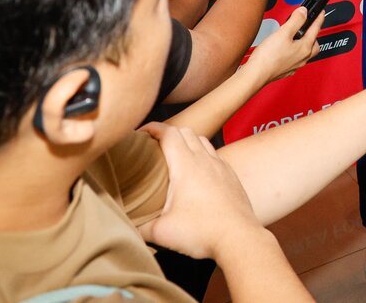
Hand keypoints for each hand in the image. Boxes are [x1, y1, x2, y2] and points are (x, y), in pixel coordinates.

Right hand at [137, 123, 266, 259]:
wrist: (239, 238)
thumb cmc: (202, 232)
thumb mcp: (161, 232)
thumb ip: (139, 226)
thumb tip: (125, 226)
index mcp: (187, 165)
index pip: (169, 133)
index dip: (153, 128)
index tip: (140, 133)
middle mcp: (205, 160)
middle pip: (186, 132)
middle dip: (168, 133)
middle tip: (153, 145)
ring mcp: (221, 166)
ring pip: (203, 141)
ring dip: (187, 142)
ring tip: (174, 156)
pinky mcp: (231, 176)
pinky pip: (215, 156)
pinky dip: (202, 155)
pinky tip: (197, 172)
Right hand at [246, 7, 321, 83]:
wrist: (257, 73)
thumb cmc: (269, 57)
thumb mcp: (283, 33)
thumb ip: (296, 20)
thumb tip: (303, 12)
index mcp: (305, 48)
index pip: (316, 29)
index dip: (318, 18)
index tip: (321, 12)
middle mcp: (303, 58)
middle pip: (314, 43)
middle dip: (313, 34)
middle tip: (310, 26)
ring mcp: (295, 65)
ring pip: (305, 52)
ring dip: (304, 43)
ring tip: (297, 36)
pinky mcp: (287, 69)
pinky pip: (296, 59)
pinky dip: (295, 52)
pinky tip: (288, 49)